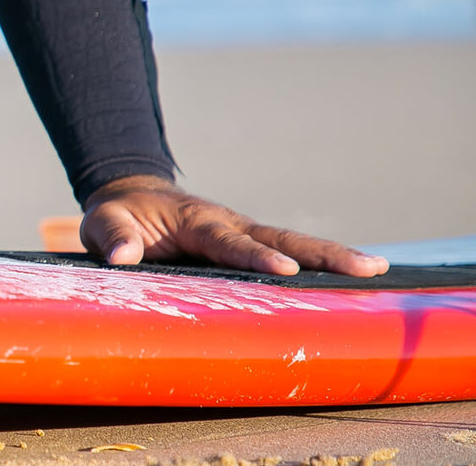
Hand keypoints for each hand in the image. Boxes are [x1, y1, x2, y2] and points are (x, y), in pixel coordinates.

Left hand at [80, 175, 388, 276]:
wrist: (132, 198)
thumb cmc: (119, 216)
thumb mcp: (103, 223)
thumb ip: (112, 238)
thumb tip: (124, 258)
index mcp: (196, 220)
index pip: (228, 241)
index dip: (256, 256)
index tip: (287, 269)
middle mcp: (228, 224)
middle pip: (281, 237)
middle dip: (323, 252)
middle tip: (368, 267)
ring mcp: (242, 233)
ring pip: (292, 243)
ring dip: (331, 257)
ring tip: (376, 272)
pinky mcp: (247, 245)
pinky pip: (286, 254)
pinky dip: (317, 265)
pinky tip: (349, 283)